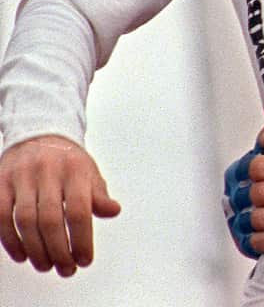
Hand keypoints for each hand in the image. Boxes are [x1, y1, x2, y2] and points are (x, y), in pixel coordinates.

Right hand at [0, 135, 120, 275]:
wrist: (39, 133)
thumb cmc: (67, 159)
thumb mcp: (90, 172)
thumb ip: (99, 195)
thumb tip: (113, 211)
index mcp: (75, 169)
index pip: (79, 209)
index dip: (81, 239)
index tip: (84, 259)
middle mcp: (48, 171)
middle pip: (51, 219)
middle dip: (59, 250)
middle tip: (65, 269)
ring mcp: (22, 176)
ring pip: (25, 220)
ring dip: (35, 249)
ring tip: (46, 265)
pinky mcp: (1, 182)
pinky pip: (2, 215)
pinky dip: (10, 239)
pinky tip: (22, 254)